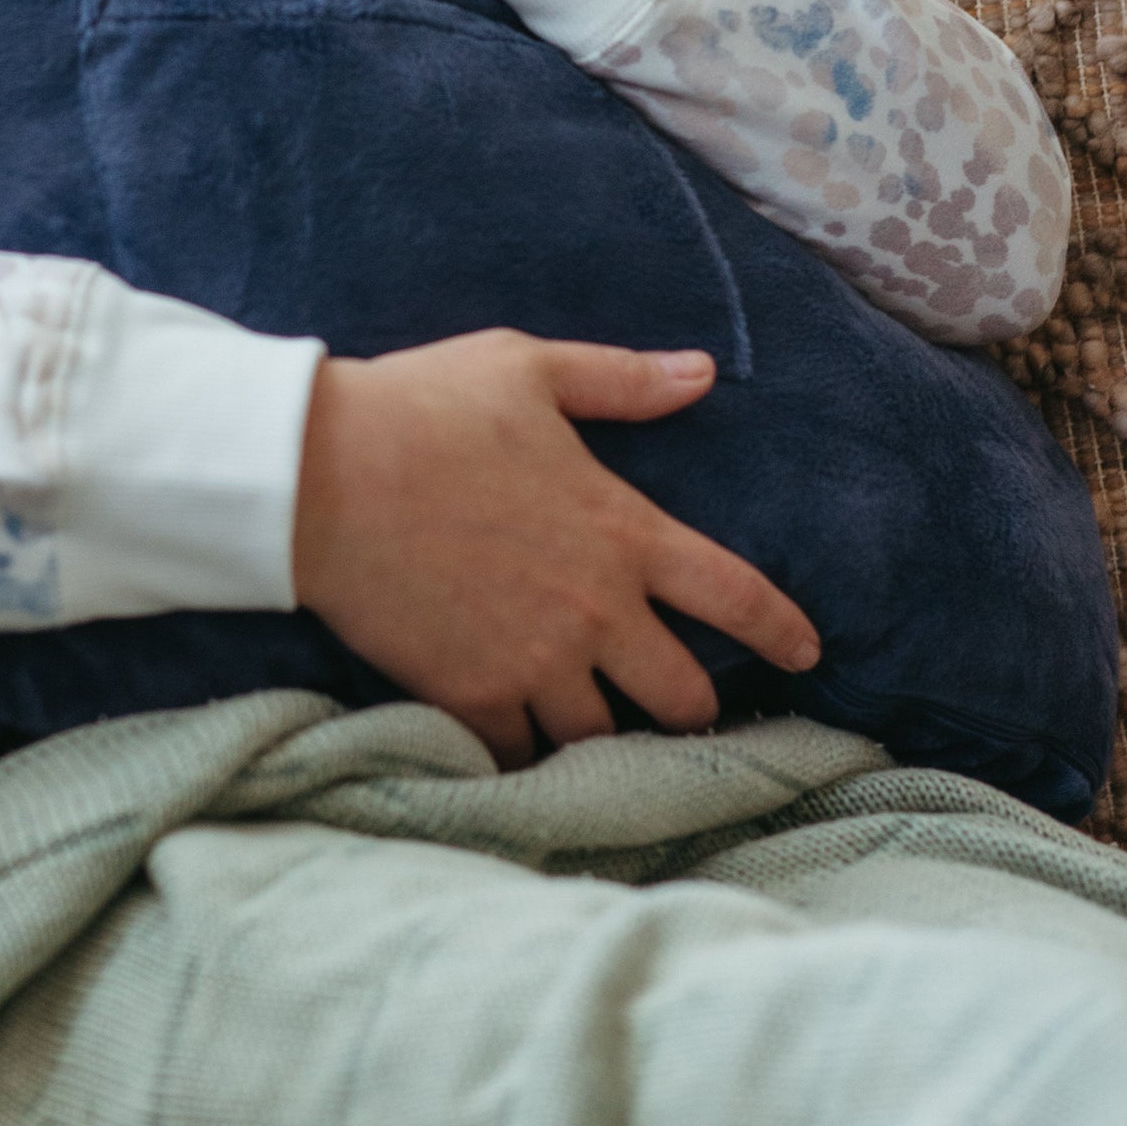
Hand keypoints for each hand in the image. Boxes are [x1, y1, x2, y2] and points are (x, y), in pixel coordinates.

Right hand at [292, 329, 820, 767]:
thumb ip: (620, 380)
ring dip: (606, 737)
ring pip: (603, 739)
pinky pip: (520, 755)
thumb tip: (702, 372)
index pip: (734, 594)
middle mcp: (594, 611)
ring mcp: (534, 662)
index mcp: (621, 531)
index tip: (807, 651)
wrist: (319, 475)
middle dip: (691, 708)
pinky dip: (526, 756)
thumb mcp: (526, 369)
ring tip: (598, 732)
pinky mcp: (471, 695)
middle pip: (682, 697)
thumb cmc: (422, 408)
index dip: (781, 628)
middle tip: (680, 707)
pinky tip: (521, 746)